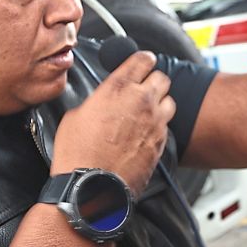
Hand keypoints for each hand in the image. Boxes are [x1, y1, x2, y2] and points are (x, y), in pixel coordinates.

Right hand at [51, 51, 174, 195]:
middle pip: (162, 78)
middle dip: (153, 81)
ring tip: (147, 112)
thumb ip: (97, 101)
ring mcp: (154, 123)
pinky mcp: (160, 143)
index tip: (143, 62)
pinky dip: (159, 126)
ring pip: (169, 101)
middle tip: (144, 88)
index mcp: (118, 88)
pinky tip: (145, 133)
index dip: (143, 59)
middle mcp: (141, 101)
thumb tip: (101, 102)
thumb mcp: (76, 115)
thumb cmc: (78, 153)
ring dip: (160, 103)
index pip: (143, 59)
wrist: (90, 186)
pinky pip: (166, 127)